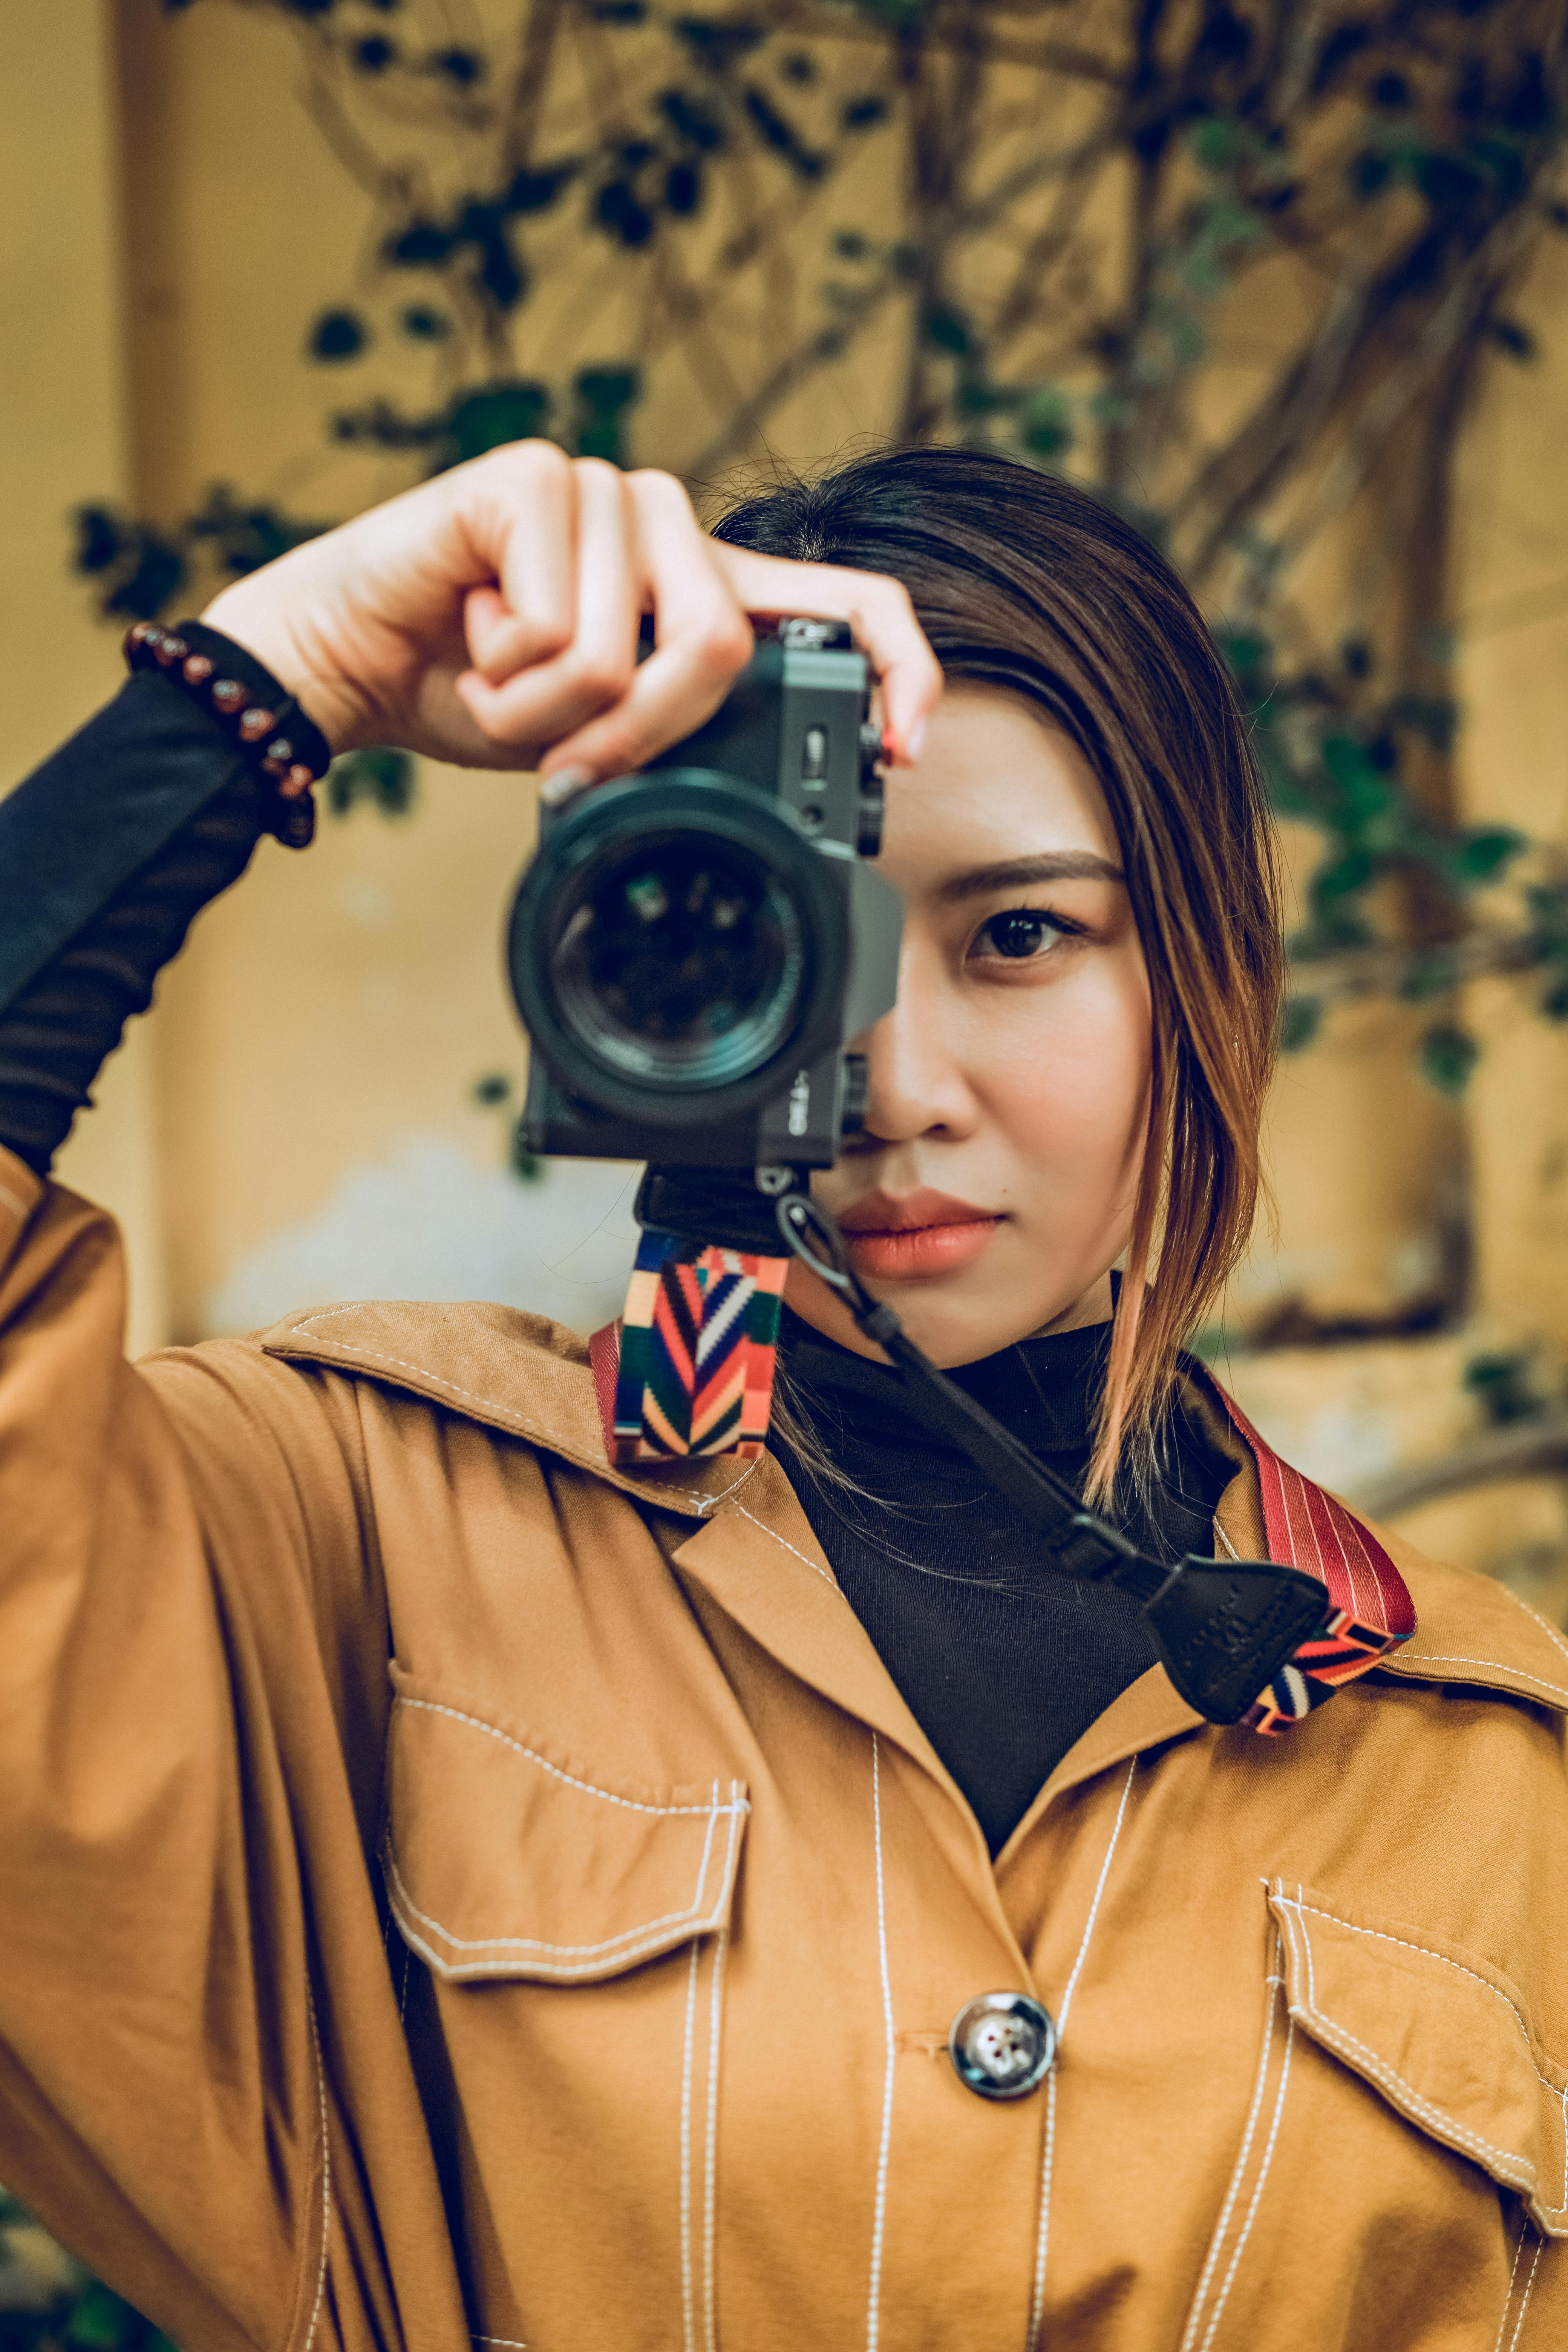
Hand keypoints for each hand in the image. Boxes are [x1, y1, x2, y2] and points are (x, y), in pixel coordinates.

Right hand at [202, 443, 942, 778]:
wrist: (347, 666)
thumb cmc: (472, 693)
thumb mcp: (598, 734)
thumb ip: (675, 731)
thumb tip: (753, 786)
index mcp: (703, 582)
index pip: (845, 601)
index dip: (896, 669)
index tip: (902, 749)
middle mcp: (667, 524)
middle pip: (718, 650)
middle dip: (634, 735)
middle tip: (563, 758)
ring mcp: (605, 491)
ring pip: (625, 653)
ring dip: (546, 713)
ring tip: (497, 679)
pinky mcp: (533, 480)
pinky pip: (557, 626)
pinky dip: (504, 672)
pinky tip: (467, 629)